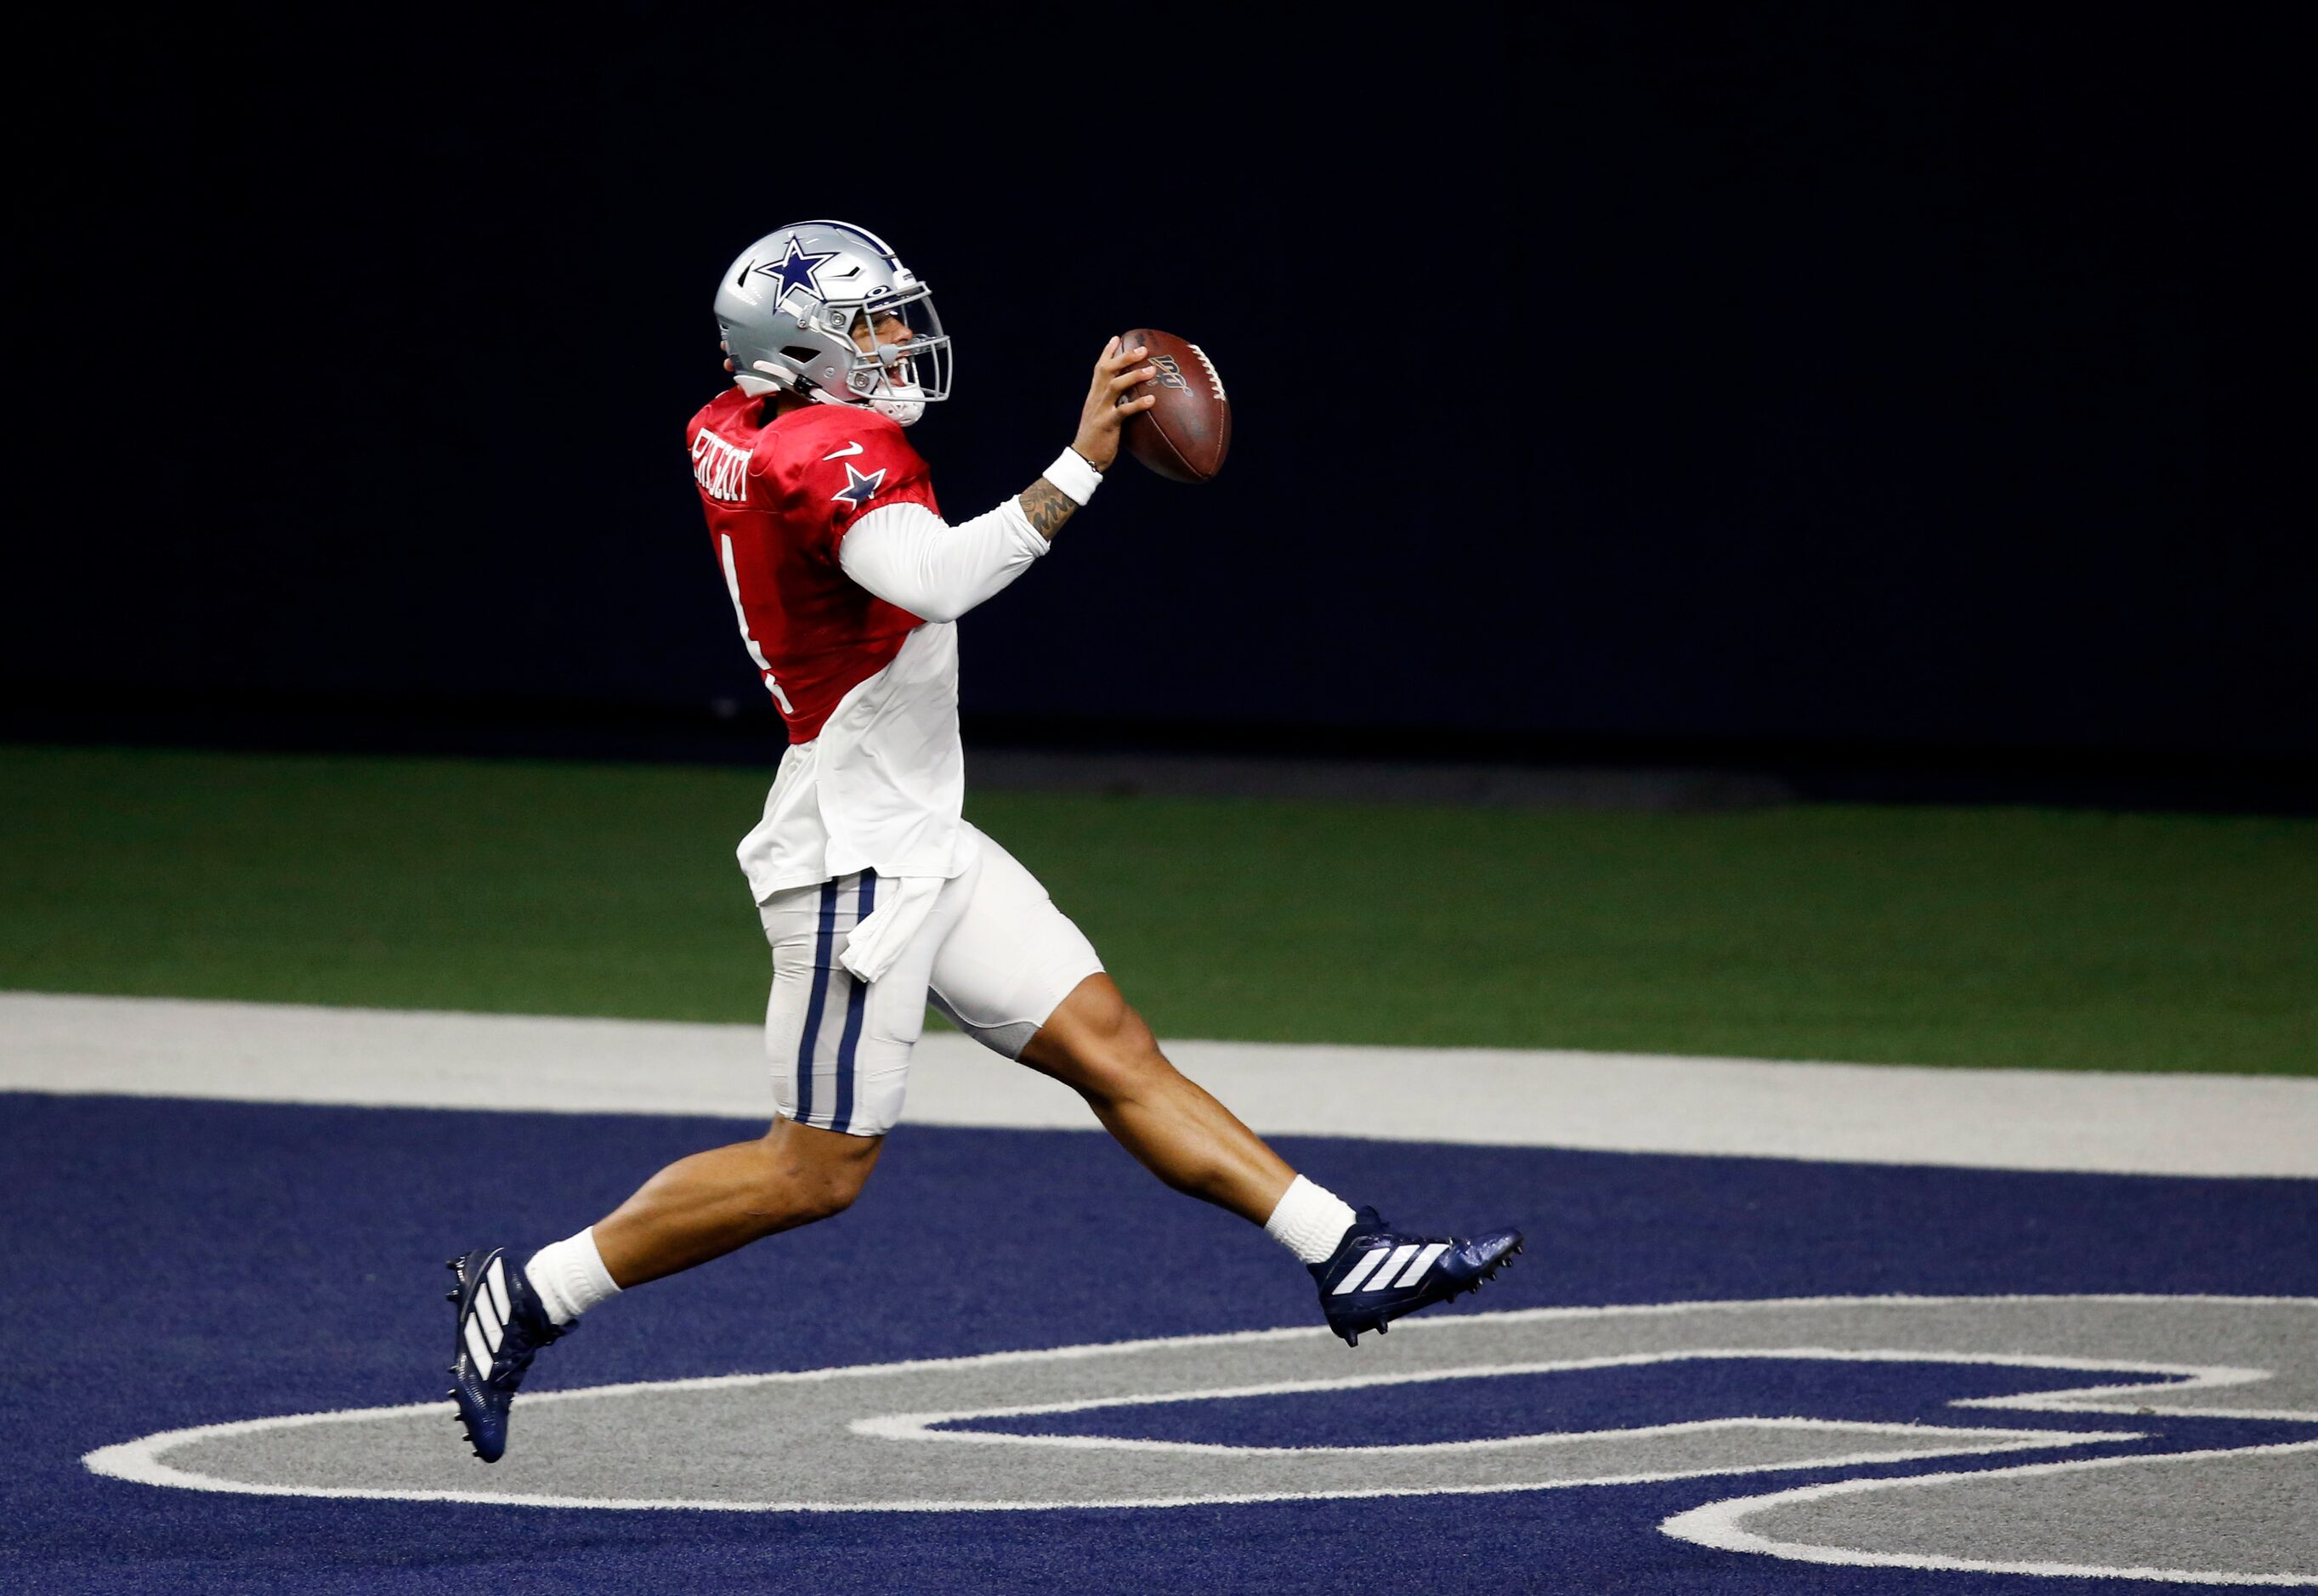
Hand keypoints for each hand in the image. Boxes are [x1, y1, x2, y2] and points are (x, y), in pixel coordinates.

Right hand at [1069, 337, 1159, 471]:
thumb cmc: (1097, 439)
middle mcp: (1096, 399)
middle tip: (1143, 349)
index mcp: (1094, 395)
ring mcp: (1100, 410)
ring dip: (1134, 376)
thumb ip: (1113, 404)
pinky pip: (1123, 411)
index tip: (1117, 338)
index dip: (1107, 352)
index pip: (1099, 368)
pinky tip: (1152, 401)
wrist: (1083, 458)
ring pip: (1115, 386)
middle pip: (1107, 370)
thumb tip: (1130, 398)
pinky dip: (1138, 405)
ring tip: (1152, 370)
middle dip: (1124, 357)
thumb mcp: (1102, 417)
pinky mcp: (1107, 424)